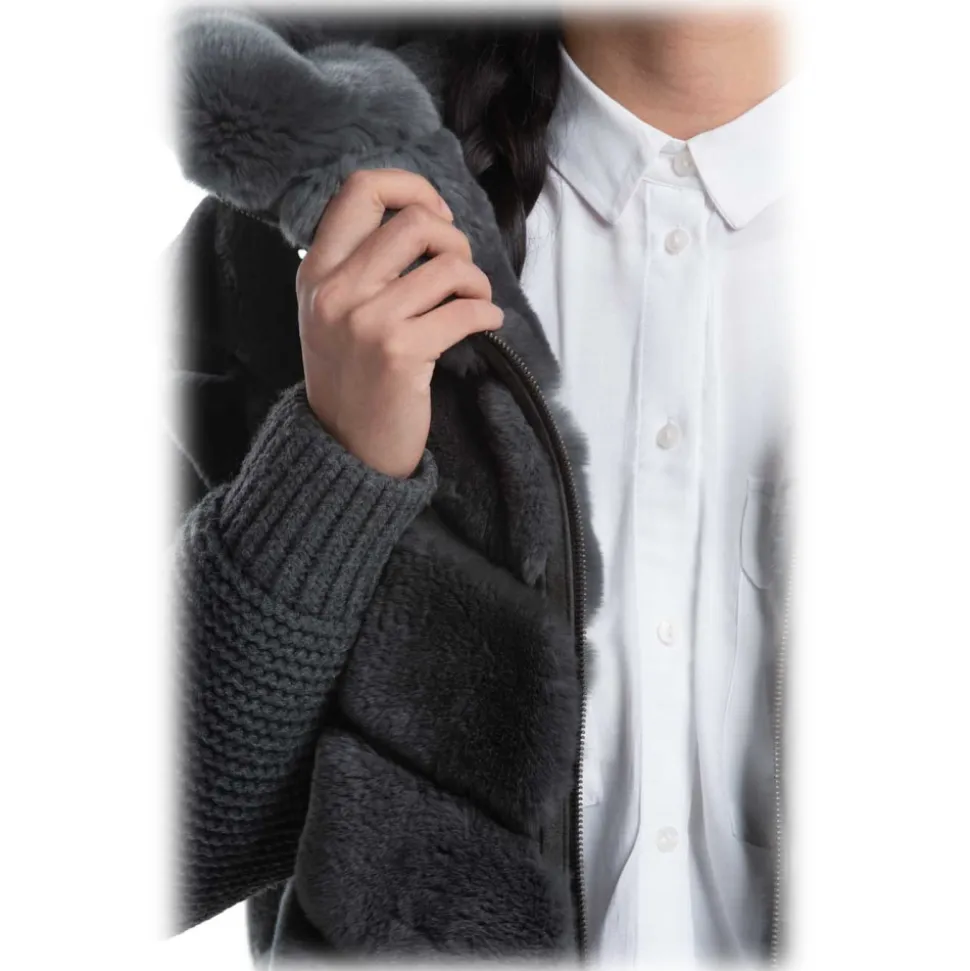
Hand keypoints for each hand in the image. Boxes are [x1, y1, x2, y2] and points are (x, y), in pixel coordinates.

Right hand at [295, 169, 503, 478]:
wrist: (345, 450)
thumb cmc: (350, 380)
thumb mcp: (330, 314)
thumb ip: (358, 266)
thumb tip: (425, 219)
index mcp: (316, 272)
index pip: (361, 190)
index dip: (411, 187)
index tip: (437, 215)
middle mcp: (336, 291)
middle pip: (416, 221)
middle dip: (454, 240)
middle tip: (460, 270)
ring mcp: (367, 322)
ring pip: (447, 266)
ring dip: (477, 281)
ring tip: (475, 300)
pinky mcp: (401, 354)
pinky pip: (465, 310)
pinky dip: (488, 313)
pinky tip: (486, 324)